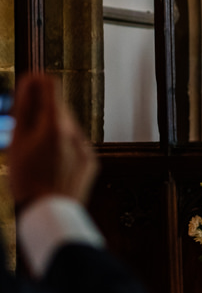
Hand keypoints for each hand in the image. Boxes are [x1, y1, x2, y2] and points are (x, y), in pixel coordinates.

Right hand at [9, 73, 97, 207]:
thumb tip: (30, 82)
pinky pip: (76, 146)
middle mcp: (75, 133)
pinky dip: (63, 147)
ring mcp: (86, 147)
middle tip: (22, 124)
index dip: (38, 81)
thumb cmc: (26, 178)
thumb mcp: (18, 141)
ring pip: (68, 128)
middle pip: (59, 108)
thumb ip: (25, 109)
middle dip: (42, 111)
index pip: (51, 87)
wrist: (49, 211)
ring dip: (52, 130)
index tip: (29, 82)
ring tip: (36, 151)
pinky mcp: (92, 161)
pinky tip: (51, 163)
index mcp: (55, 125)